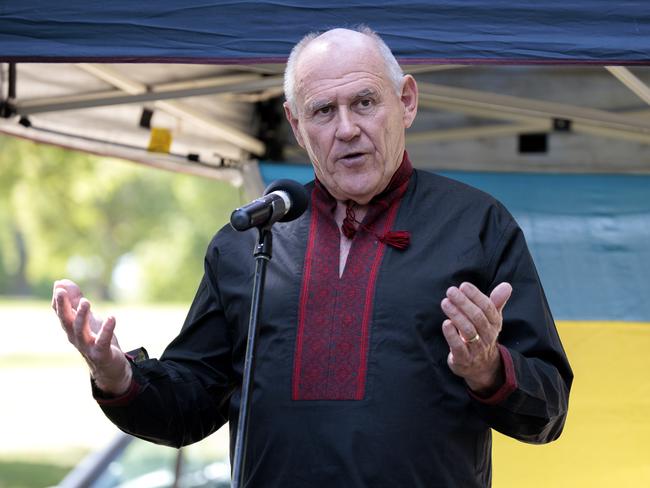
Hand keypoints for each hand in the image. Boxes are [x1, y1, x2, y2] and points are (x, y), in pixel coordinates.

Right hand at [52, 279, 131, 394]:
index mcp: (71, 328)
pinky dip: (106, 330)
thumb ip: (74, 301)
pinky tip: (111, 318)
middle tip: (61, 292)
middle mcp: (76, 337)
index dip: (58, 301)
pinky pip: (102, 341)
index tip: (59, 286)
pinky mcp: (101, 353)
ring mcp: (87, 346)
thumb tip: (60, 282)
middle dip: (62, 306)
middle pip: (66, 321)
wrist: (109, 367)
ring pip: (81, 331)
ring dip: (82, 315)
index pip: (61, 313)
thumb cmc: (95, 339)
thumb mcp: (86, 318)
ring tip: (85, 301)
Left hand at [440, 282, 511, 395]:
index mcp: (495, 324)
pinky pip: (458, 347)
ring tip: (445, 302)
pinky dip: (451, 335)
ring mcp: (476, 348)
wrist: (483, 367)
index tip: (463, 285)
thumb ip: (496, 301)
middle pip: (477, 317)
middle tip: (451, 291)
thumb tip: (507, 285)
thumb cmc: (483, 335)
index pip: (488, 308)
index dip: (476, 296)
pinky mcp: (463, 359)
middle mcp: (487, 336)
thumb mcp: (492, 319)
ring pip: (468, 330)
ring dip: (456, 315)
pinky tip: (445, 323)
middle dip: (464, 303)